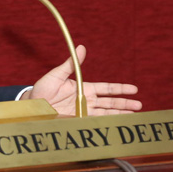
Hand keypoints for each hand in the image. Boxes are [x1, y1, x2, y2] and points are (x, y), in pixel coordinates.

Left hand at [21, 45, 142, 115]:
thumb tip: (81, 47)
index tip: (134, 89)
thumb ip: (71, 63)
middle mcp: (86, 100)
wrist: (33, 105)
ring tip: (134, 114)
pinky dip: (107, 123)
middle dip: (125, 103)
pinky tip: (117, 124)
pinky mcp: (78, 120)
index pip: (106, 88)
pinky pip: (95, 122)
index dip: (120, 89)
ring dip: (120, 113)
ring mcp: (83, 111)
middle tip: (139, 105)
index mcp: (84, 88)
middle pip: (110, 102)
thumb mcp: (57, 74)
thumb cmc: (43, 89)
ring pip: (106, 113)